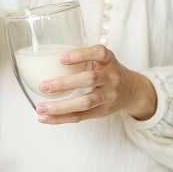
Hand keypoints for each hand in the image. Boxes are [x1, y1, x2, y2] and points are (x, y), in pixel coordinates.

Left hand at [36, 45, 156, 124]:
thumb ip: (82, 58)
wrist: (132, 91)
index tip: (61, 58)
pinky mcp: (102, 112)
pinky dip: (61, 118)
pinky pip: (81, 116)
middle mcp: (111, 77)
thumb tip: (45, 60)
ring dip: (60, 106)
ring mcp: (109, 96)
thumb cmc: (107, 71)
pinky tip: (45, 118)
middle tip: (44, 86)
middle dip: (65, 83)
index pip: (99, 53)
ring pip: (85, 102)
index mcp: (109, 60)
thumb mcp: (102, 59)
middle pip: (89, 79)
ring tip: (40, 108)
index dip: (80, 55)